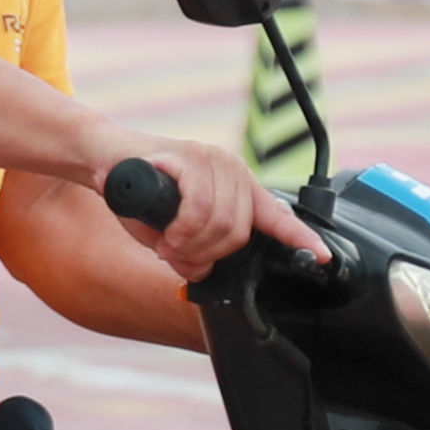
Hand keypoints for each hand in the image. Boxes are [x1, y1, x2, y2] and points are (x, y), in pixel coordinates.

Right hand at [102, 130, 316, 280]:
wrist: (107, 159)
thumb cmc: (143, 196)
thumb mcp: (174, 230)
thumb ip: (195, 249)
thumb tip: (202, 272)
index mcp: (237, 187)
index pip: (276, 216)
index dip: (300, 239)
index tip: (322, 257)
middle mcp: (232, 170)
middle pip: (238, 234)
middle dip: (205, 254)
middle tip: (175, 252)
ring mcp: (213, 160)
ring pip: (220, 224)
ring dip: (188, 245)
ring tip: (167, 241)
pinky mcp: (190, 157)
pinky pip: (197, 209)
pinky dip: (179, 229)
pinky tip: (165, 232)